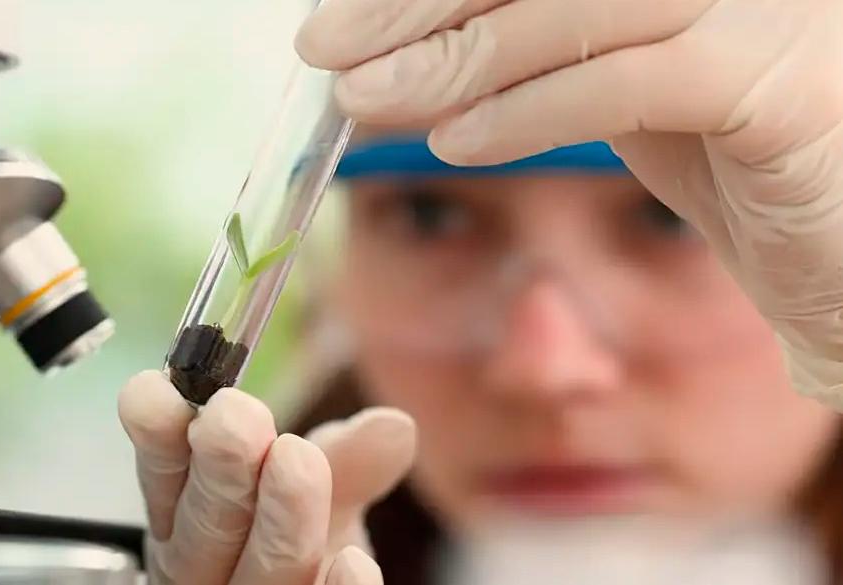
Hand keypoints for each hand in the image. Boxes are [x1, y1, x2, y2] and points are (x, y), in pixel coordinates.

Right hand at [118, 370, 415, 583]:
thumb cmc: (299, 540)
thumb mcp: (319, 490)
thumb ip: (349, 459)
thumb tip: (395, 426)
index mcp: (186, 517)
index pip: (163, 475)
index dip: (159, 435)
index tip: (156, 389)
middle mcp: (200, 568)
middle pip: (202, 529)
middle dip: (219, 470)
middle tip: (234, 416)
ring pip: (256, 575)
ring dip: (277, 520)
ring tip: (298, 459)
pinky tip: (355, 564)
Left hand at [296, 0, 842, 407]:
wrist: (837, 244)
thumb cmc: (723, 154)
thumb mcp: (609, 81)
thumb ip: (525, 54)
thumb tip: (391, 60)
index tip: (337, 19)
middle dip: (416, 4)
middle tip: (327, 51)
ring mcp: (760, 3)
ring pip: (574, 9)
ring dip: (455, 59)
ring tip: (370, 100)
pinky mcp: (781, 79)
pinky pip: (629, 82)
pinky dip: (530, 111)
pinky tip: (457, 143)